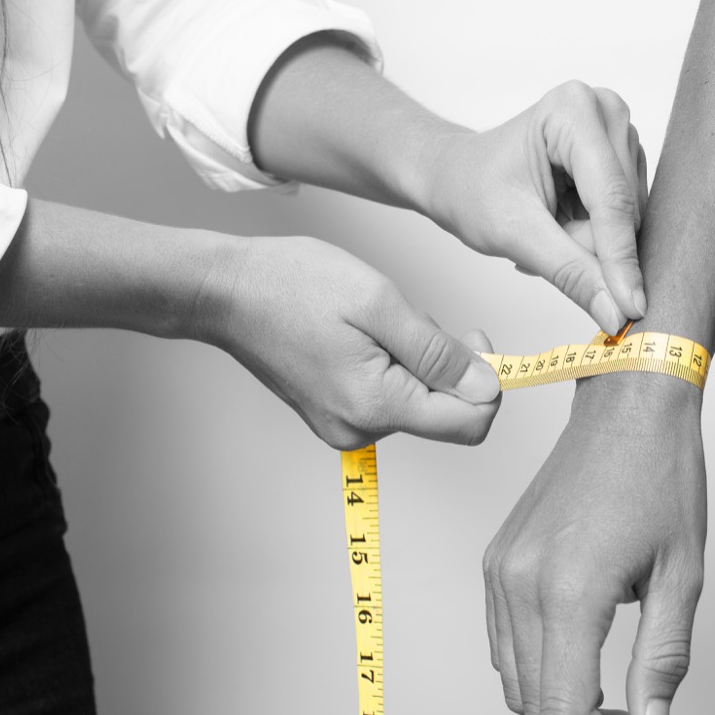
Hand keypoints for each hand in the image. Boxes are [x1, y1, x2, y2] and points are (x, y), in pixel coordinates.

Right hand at [198, 235, 501, 446]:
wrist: (226, 292)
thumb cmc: (292, 285)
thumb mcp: (379, 303)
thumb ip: (438, 353)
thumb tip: (487, 387)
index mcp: (376, 405)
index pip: (468, 424)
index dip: (487, 383)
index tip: (473, 339)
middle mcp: (361, 429)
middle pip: (445, 412)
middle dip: (444, 362)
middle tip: (410, 318)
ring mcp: (346, 425)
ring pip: (419, 400)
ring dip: (416, 359)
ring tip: (375, 322)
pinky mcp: (337, 414)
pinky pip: (391, 396)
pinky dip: (393, 364)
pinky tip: (362, 335)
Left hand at [425, 81, 648, 332]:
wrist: (457, 177)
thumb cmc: (473, 191)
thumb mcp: (515, 235)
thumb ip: (571, 272)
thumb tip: (618, 312)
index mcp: (574, 111)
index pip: (611, 199)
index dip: (621, 259)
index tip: (632, 309)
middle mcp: (606, 111)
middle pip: (625, 210)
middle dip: (590, 246)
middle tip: (540, 245)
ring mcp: (618, 133)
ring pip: (629, 219)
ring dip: (589, 243)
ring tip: (547, 229)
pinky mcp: (624, 158)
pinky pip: (627, 219)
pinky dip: (594, 237)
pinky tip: (562, 224)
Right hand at [482, 373, 704, 714]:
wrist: (627, 405)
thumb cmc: (661, 475)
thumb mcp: (682, 576)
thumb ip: (662, 661)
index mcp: (567, 592)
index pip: (564, 713)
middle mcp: (519, 584)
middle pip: (534, 705)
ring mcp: (500, 571)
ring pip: (513, 679)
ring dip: (560, 707)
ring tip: (618, 707)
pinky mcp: (496, 559)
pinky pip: (503, 641)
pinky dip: (539, 669)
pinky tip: (585, 662)